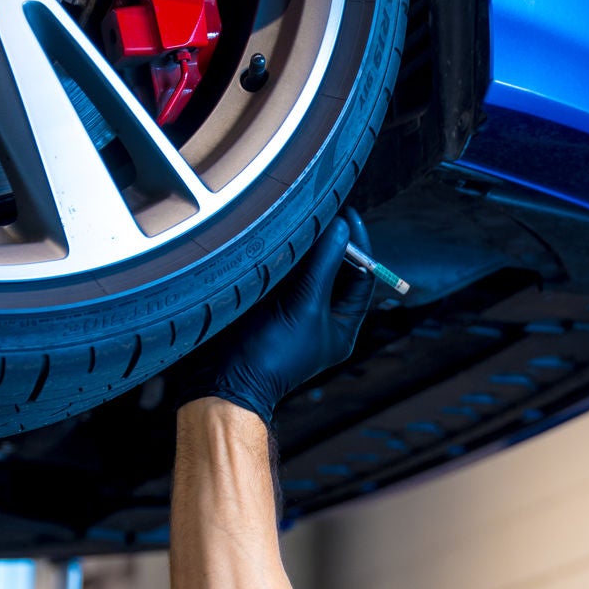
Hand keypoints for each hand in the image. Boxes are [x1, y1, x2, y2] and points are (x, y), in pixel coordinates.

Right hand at [170, 209, 376, 421]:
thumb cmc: (271, 354)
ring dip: (307, 246)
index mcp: (342, 326)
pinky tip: (279, 236)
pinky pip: (285, 273)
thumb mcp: (306, 307)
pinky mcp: (270, 304)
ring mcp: (296, 310)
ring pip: (309, 268)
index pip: (363, 279)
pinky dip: (285, 255)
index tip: (348, 215)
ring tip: (302, 218)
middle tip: (324, 209)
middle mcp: (323, 318)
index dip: (359, 246)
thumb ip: (325, 265)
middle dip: (331, 242)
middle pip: (337, 270)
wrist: (225, 379)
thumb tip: (340, 228)